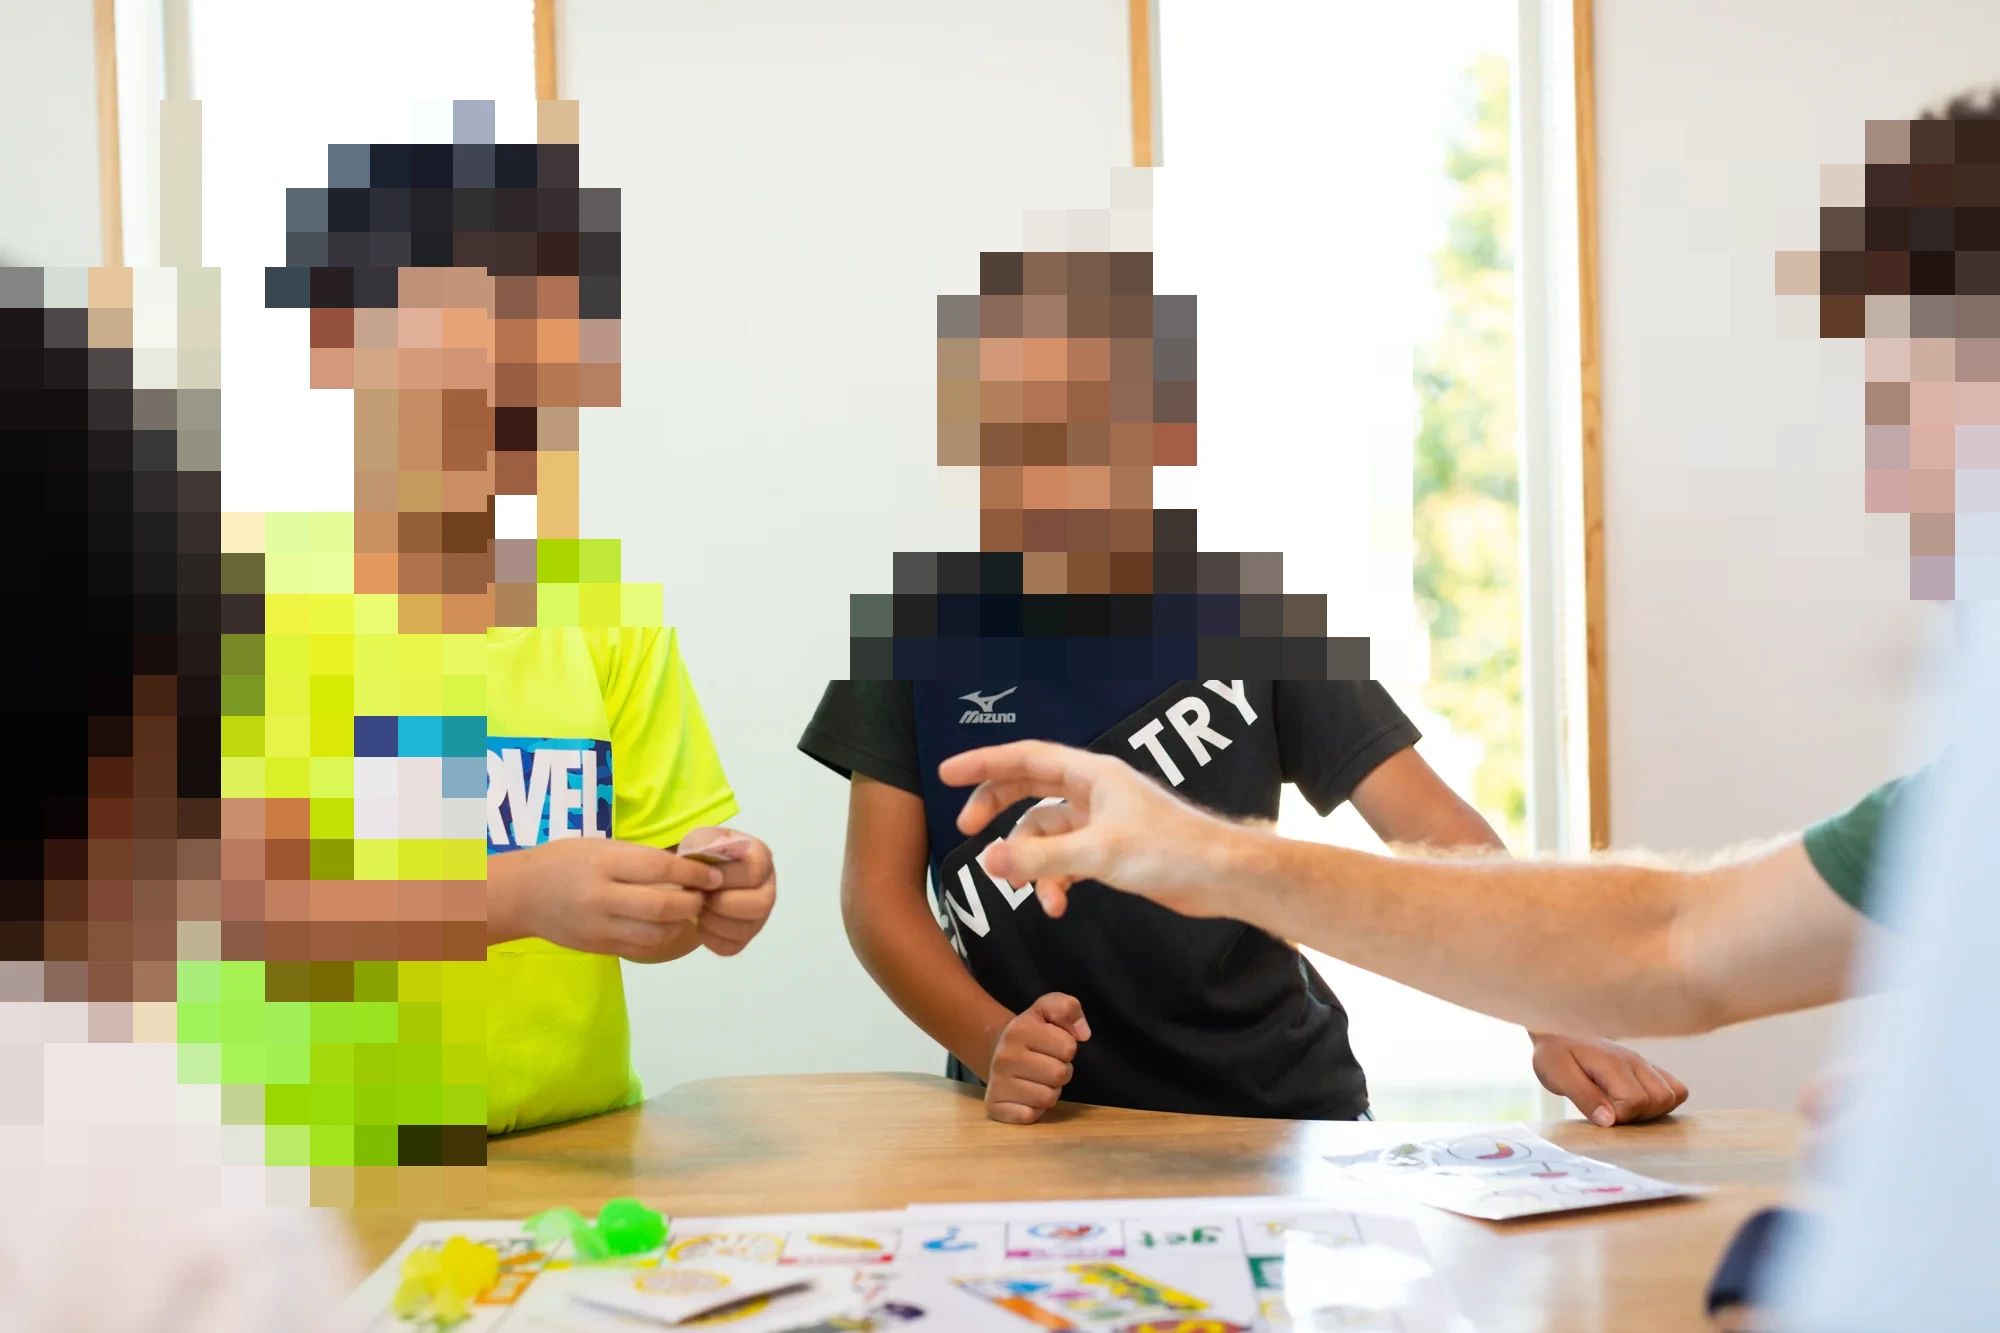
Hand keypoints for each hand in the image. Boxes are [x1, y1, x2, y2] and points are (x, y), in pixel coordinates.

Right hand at [490, 838, 722, 961]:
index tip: (712, 876)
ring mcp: (599, 927)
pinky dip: (664, 939)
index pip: (660, 869)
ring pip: (656, 934)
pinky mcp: (599, 947)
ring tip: (690, 913)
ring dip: (682, 925)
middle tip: (704, 896)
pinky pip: (642, 949)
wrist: (523, 894)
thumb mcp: (601, 848)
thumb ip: (641, 859)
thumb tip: (689, 867)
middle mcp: (601, 897)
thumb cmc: (565, 861)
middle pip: (662, 907)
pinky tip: (671, 928)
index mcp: (603, 864)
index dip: (693, 874)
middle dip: (693, 903)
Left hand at [680, 827, 777, 956]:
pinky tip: (701, 921)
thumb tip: (708, 865)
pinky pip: (731, 947)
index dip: (725, 876)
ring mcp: (759, 916)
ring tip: (698, 908)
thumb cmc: (701, 855)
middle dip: (722, 903)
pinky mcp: (744, 938)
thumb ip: (703, 844)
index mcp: (761, 857)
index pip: (754, 871)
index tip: (703, 876)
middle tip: (701, 896)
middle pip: (760, 905)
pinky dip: (710, 937)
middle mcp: (767, 888)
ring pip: (746, 930)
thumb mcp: (699, 839)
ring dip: (713, 921)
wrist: (695, 876)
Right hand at [940, 741, 1228, 919]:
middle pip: (1029, 791)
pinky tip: (1056, 904)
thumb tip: (989, 862)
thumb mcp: (1098, 854)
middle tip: (967, 830)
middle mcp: (1093, 791)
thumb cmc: (1172, 852)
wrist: (1220, 878)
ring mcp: (1100, 821)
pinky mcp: (1110, 851)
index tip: (947, 775)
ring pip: (1045, 834)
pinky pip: (1064, 859)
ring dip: (1033, 865)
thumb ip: (1041, 859)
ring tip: (1035, 897)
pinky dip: (1054, 880)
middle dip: (997, 811)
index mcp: (1091, 774)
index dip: (983, 764)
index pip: (1025, 759)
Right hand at [984, 992, 1090, 1124]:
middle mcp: (1004, 1056)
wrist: (996, 1051)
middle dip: (1060, 1071)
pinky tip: (1025, 1095)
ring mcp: (997, 1083)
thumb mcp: (1047, 1009)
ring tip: (1037, 1079)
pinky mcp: (995, 1106)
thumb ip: (1068, 1008)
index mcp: (1019, 1030)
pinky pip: (1031, 1115)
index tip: (1052, 1046)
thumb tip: (1083, 1033)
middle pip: (1060, 1074)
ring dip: (1049, 1090)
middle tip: (1046, 1065)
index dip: (1066, 1047)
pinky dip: (1034, 1109)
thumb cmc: (1031, 1033)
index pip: (1068, 1047)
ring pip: (1048, 1098)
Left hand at [1531, 1033, 1688, 1124]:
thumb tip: (1610, 1121)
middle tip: (1612, 1110)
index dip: (1619, 1116)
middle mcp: (1635, 1061)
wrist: (1560, 1031)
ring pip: (1673, 1095)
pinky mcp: (1649, 1068)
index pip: (1635, 1100)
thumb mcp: (1557, 1076)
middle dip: (1638, 1115)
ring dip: (1653, 1110)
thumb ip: (1584, 1097)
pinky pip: (1676, 1088)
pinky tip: (1638, 1104)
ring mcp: (1645, 1063)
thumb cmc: (1555, 1055)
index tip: (1599, 1112)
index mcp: (1612, 1063)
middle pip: (1660, 1099)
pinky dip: (1663, 1102)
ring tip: (1625, 1108)